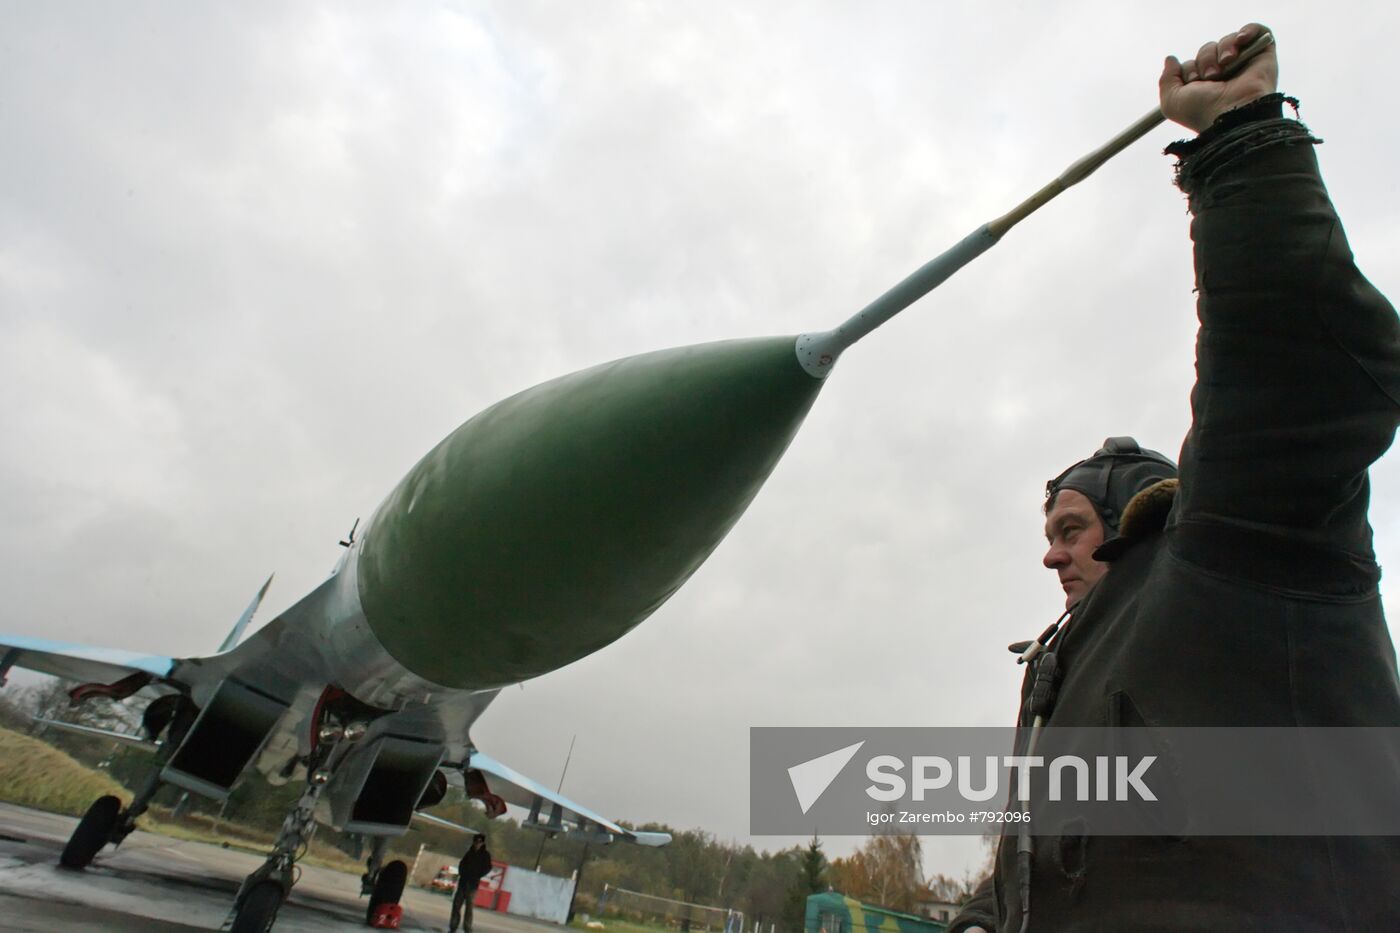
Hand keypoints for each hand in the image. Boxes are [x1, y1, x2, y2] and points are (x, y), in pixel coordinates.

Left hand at [1159, 23, 1277, 132]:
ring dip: (1221, 51)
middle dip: (1204, 60)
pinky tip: (1240, 41)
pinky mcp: (1264, 56)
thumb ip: (1166, 80)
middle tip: (1210, 78)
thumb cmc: (1202, 111)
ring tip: (1225, 68)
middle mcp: (1226, 75)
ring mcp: (1246, 64)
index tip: (1194, 84)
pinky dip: (1247, 31)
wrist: (1232, 114)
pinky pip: (1258, 31)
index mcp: (1205, 86)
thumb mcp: (1172, 101)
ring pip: (1227, 41)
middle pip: (1208, 50)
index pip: (1192, 64)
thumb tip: (1171, 59)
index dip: (1189, 70)